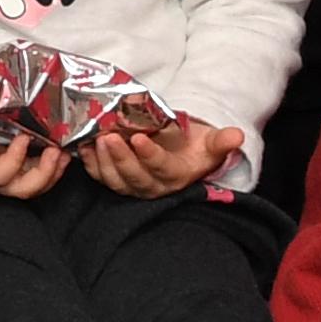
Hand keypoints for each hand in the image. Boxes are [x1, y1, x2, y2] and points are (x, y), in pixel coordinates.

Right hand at [0, 98, 68, 196]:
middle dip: (43, 175)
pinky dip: (46, 164)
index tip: (24, 138)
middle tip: (57, 152)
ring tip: (64, 152)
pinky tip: (57, 149)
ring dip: (50, 173)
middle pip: (21, 189)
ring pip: (29, 184)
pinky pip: (28, 169)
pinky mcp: (2, 157)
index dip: (15, 162)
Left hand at [82, 119, 243, 198]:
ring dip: (103, 162)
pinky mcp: (118, 180)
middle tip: (108, 137)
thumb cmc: (194, 146)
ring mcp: (133, 185)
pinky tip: (83, 148)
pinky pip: (101, 178)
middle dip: (120, 159)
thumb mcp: (210, 142)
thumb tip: (237, 135)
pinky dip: (91, 165)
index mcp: (175, 175)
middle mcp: (152, 185)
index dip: (149, 155)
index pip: (160, 168)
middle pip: (134, 178)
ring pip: (115, 180)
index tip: (139, 137)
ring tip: (95, 140)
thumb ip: (221, 141)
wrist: (180, 155)